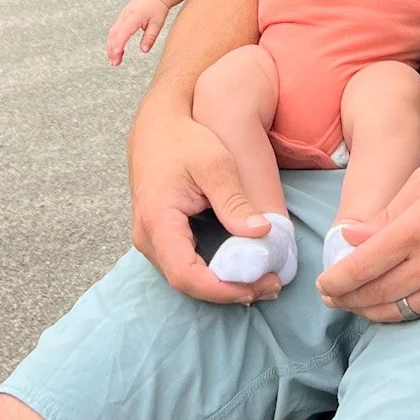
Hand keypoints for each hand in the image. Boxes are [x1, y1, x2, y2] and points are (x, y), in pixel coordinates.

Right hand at [108, 0, 170, 64]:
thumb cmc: (157, 9)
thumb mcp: (158, 23)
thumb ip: (150, 37)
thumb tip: (144, 51)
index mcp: (134, 16)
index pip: (124, 31)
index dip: (119, 43)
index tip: (117, 54)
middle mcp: (124, 17)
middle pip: (114, 34)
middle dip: (112, 50)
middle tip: (115, 64)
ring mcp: (121, 18)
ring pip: (111, 34)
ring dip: (111, 48)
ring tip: (115, 63)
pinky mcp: (120, 20)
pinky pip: (114, 33)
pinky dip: (113, 43)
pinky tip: (117, 54)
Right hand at [130, 107, 282, 305]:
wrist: (156, 128)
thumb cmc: (184, 141)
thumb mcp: (215, 164)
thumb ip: (234, 200)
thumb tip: (262, 232)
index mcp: (158, 221)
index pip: (186, 275)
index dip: (222, 289)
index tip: (258, 286)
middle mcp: (148, 238)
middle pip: (186, 283)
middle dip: (229, 291)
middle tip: (271, 285)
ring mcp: (151, 240)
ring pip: (185, 278)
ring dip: (222, 285)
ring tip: (263, 279)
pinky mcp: (160, 238)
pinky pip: (184, 265)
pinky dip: (214, 273)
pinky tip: (242, 268)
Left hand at [315, 163, 419, 320]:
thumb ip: (386, 214)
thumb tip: (351, 240)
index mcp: (416, 229)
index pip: (361, 266)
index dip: (335, 280)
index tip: (323, 282)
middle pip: (371, 294)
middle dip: (343, 298)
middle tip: (330, 295)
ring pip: (392, 311)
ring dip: (364, 310)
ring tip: (350, 302)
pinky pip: (416, 314)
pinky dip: (393, 313)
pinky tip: (382, 304)